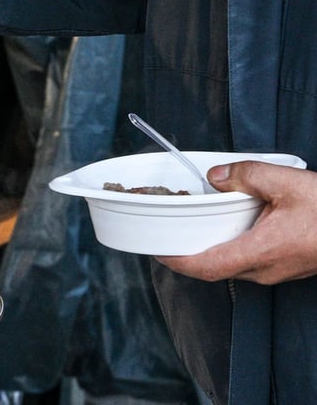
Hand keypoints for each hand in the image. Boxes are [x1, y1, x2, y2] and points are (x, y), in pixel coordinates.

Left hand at [157, 160, 316, 283]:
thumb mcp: (288, 182)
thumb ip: (246, 175)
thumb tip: (216, 176)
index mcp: (261, 252)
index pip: (206, 267)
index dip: (177, 262)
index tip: (158, 251)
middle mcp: (266, 269)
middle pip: (215, 268)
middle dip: (189, 253)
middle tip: (170, 233)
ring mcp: (278, 271)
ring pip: (233, 266)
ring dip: (212, 249)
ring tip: (195, 226)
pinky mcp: (287, 267)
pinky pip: (250, 261)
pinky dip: (232, 246)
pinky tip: (232, 225)